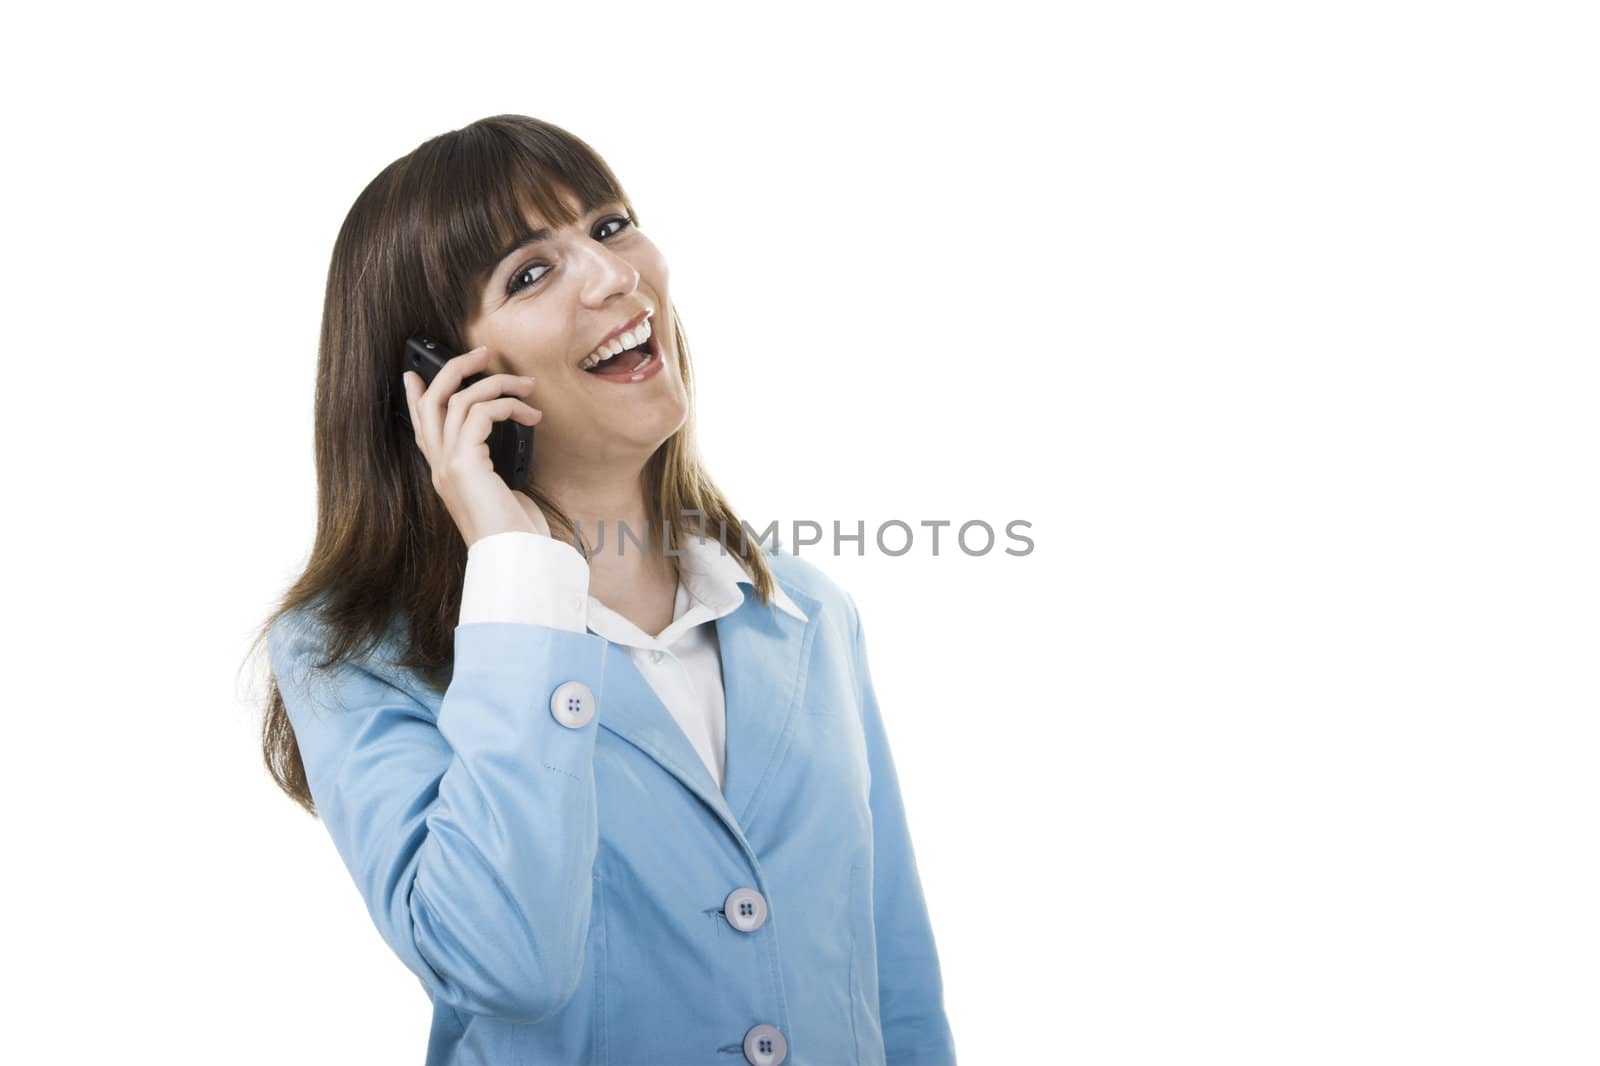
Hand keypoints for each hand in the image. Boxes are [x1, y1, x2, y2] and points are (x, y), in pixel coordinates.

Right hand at [399, 345, 547, 547]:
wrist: (514, 558)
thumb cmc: (515, 530)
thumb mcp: (501, 491)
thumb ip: (490, 467)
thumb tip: (503, 443)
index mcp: (445, 473)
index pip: (421, 426)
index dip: (416, 396)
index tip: (414, 374)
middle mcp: (440, 466)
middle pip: (431, 401)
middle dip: (454, 370)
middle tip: (482, 353)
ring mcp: (448, 464)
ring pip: (458, 400)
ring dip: (497, 383)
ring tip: (528, 385)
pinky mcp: (464, 463)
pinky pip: (480, 412)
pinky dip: (507, 405)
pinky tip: (529, 415)